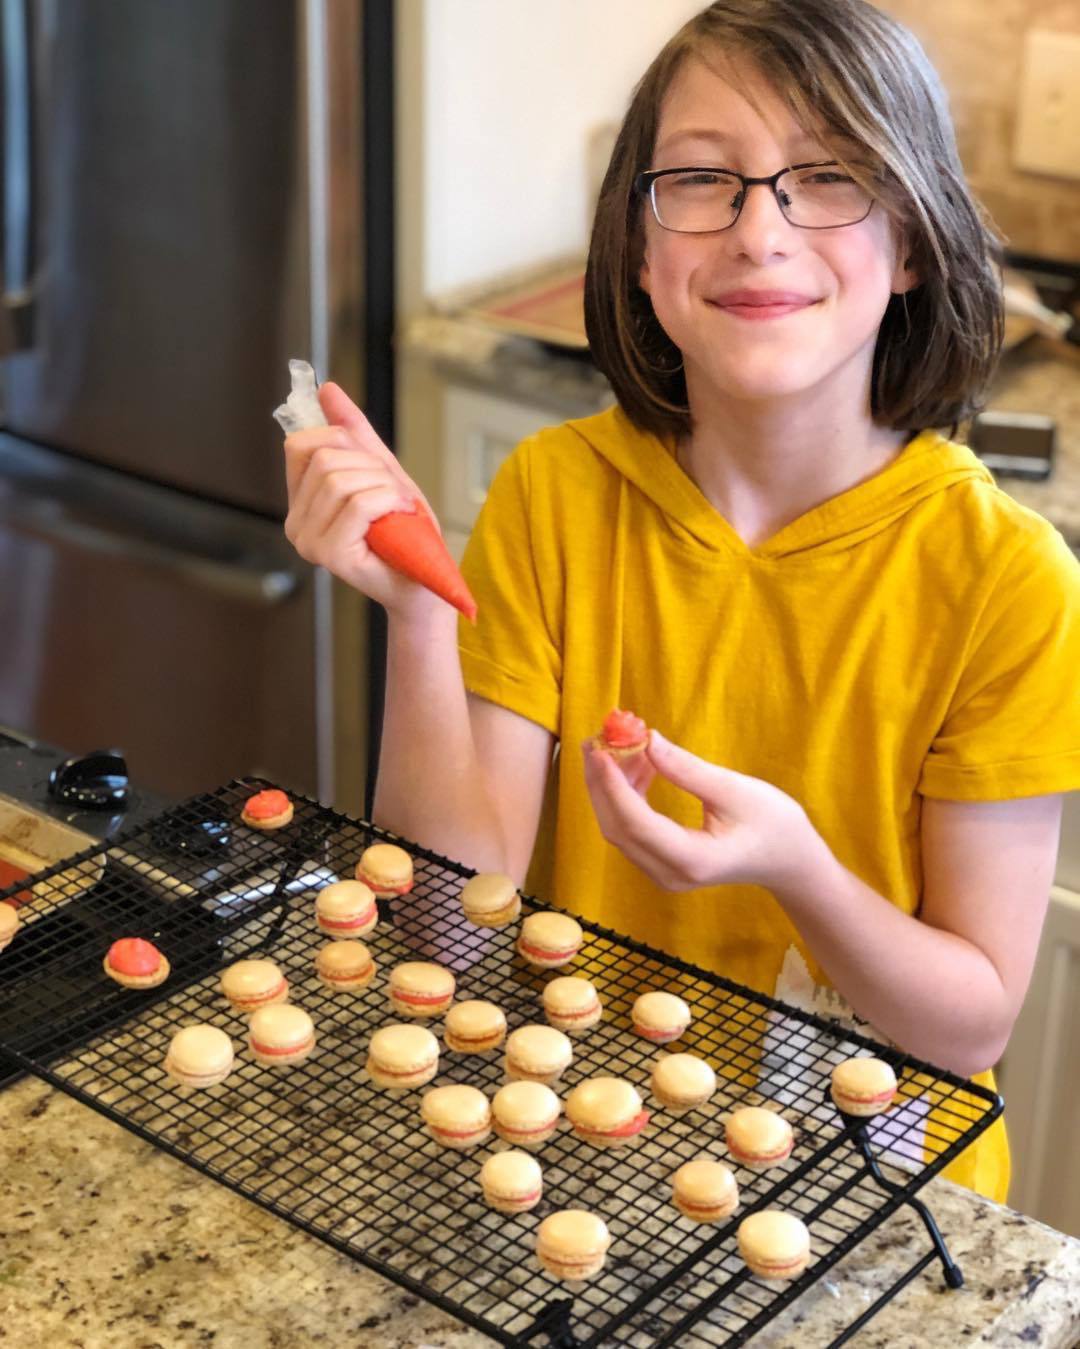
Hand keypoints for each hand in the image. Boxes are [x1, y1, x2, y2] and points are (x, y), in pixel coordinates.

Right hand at [283, 382, 444, 621]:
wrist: (426, 580)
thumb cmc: (405, 532)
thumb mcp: (380, 471)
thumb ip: (352, 432)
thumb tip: (327, 389)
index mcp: (300, 504)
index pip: (300, 445)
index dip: (340, 441)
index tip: (371, 464)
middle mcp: (296, 525)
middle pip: (324, 459)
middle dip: (371, 467)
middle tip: (393, 493)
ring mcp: (309, 543)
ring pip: (341, 479)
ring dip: (384, 486)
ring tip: (397, 508)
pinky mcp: (331, 556)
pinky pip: (359, 503)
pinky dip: (390, 501)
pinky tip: (400, 517)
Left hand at [581, 729, 819, 892]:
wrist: (790, 860)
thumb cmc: (773, 824)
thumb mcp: (734, 790)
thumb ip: (686, 769)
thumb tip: (647, 739)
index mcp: (691, 859)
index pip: (635, 822)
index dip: (611, 785)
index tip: (599, 749)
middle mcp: (670, 873)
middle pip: (617, 828)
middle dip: (601, 783)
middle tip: (595, 740)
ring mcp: (663, 873)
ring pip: (620, 829)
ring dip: (612, 788)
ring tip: (616, 746)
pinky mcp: (663, 864)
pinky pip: (632, 830)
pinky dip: (626, 798)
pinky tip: (637, 767)